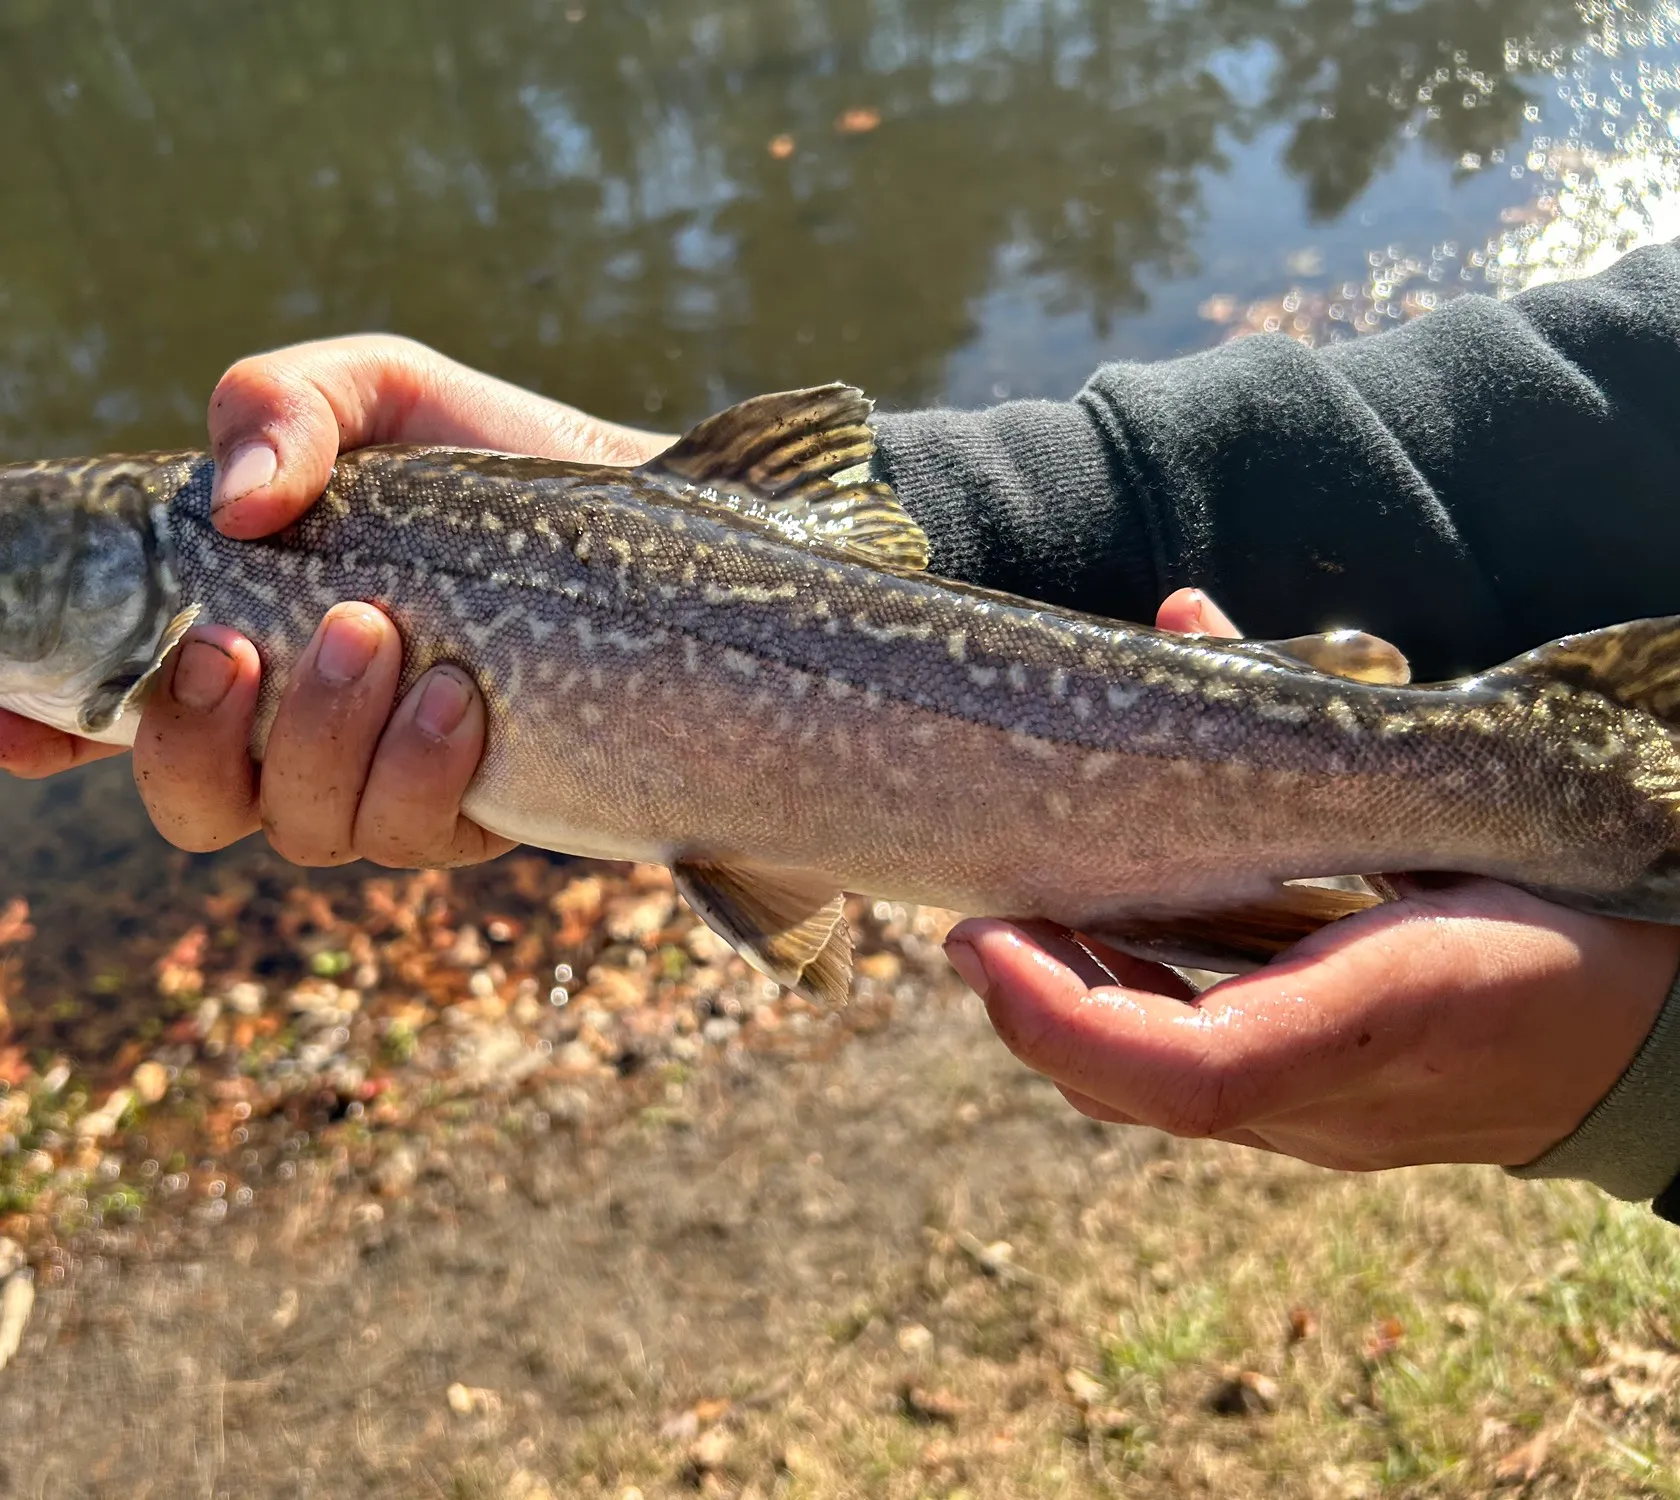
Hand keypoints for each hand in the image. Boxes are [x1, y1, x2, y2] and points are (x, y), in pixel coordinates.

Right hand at [6, 335, 670, 868]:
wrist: (661, 526)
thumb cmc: (502, 462)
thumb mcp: (385, 393)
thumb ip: (284, 406)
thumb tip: (236, 506)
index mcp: (247, 635)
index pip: (110, 711)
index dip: (39, 727)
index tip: (12, 726)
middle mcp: (299, 728)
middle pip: (193, 803)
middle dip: (193, 741)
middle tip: (246, 642)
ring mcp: (385, 783)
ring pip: (301, 828)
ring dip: (321, 742)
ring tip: (381, 639)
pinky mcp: (477, 813)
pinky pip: (415, 834)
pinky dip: (422, 767)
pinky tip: (462, 695)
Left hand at [944, 588, 1679, 1170]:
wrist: (1650, 1029)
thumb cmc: (1558, 905)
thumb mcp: (1460, 801)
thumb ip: (1314, 717)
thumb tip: (1186, 613)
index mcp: (1380, 1021)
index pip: (1186, 1075)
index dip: (1061, 1017)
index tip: (978, 939)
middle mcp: (1337, 1098)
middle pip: (1141, 1094)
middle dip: (1035, 1013)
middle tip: (973, 926)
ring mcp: (1328, 1123)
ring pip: (1156, 1100)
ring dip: (1067, 1020)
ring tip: (1013, 936)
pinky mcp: (1326, 1120)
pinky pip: (1195, 1086)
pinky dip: (1122, 1021)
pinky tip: (1091, 953)